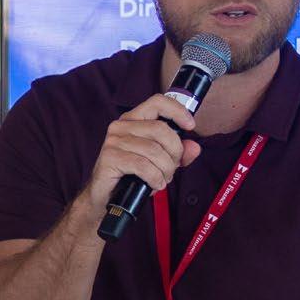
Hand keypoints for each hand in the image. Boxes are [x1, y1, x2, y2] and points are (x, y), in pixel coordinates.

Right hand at [86, 94, 201, 216]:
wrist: (104, 197)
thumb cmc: (130, 177)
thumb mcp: (159, 163)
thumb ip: (178, 154)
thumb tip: (195, 147)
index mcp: (133, 120)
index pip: (157, 102)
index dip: (177, 111)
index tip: (190, 126)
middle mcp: (121, 126)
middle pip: (160, 129)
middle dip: (174, 152)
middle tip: (173, 167)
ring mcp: (113, 141)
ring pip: (153, 150)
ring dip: (165, 169)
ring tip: (163, 179)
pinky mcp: (109, 158)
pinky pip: (143, 165)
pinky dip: (155, 177)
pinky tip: (155, 184)